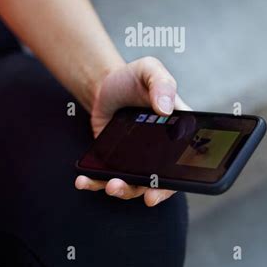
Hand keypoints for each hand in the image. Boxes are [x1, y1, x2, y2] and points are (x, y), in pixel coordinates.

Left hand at [75, 56, 190, 205]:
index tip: (161, 190)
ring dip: (122, 190)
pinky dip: (94, 182)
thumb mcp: (150, 70)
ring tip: (110, 185)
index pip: (183, 164)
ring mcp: (135, 160)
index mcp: (176, 132)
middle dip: (149, 192)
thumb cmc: (133, 77)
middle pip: (157, 182)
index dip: (175, 182)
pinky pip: (106, 177)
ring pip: (132, 185)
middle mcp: (158, 152)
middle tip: (144, 196)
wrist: (104, 84)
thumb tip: (165, 108)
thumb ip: (162, 84)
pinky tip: (83, 180)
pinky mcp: (114, 161)